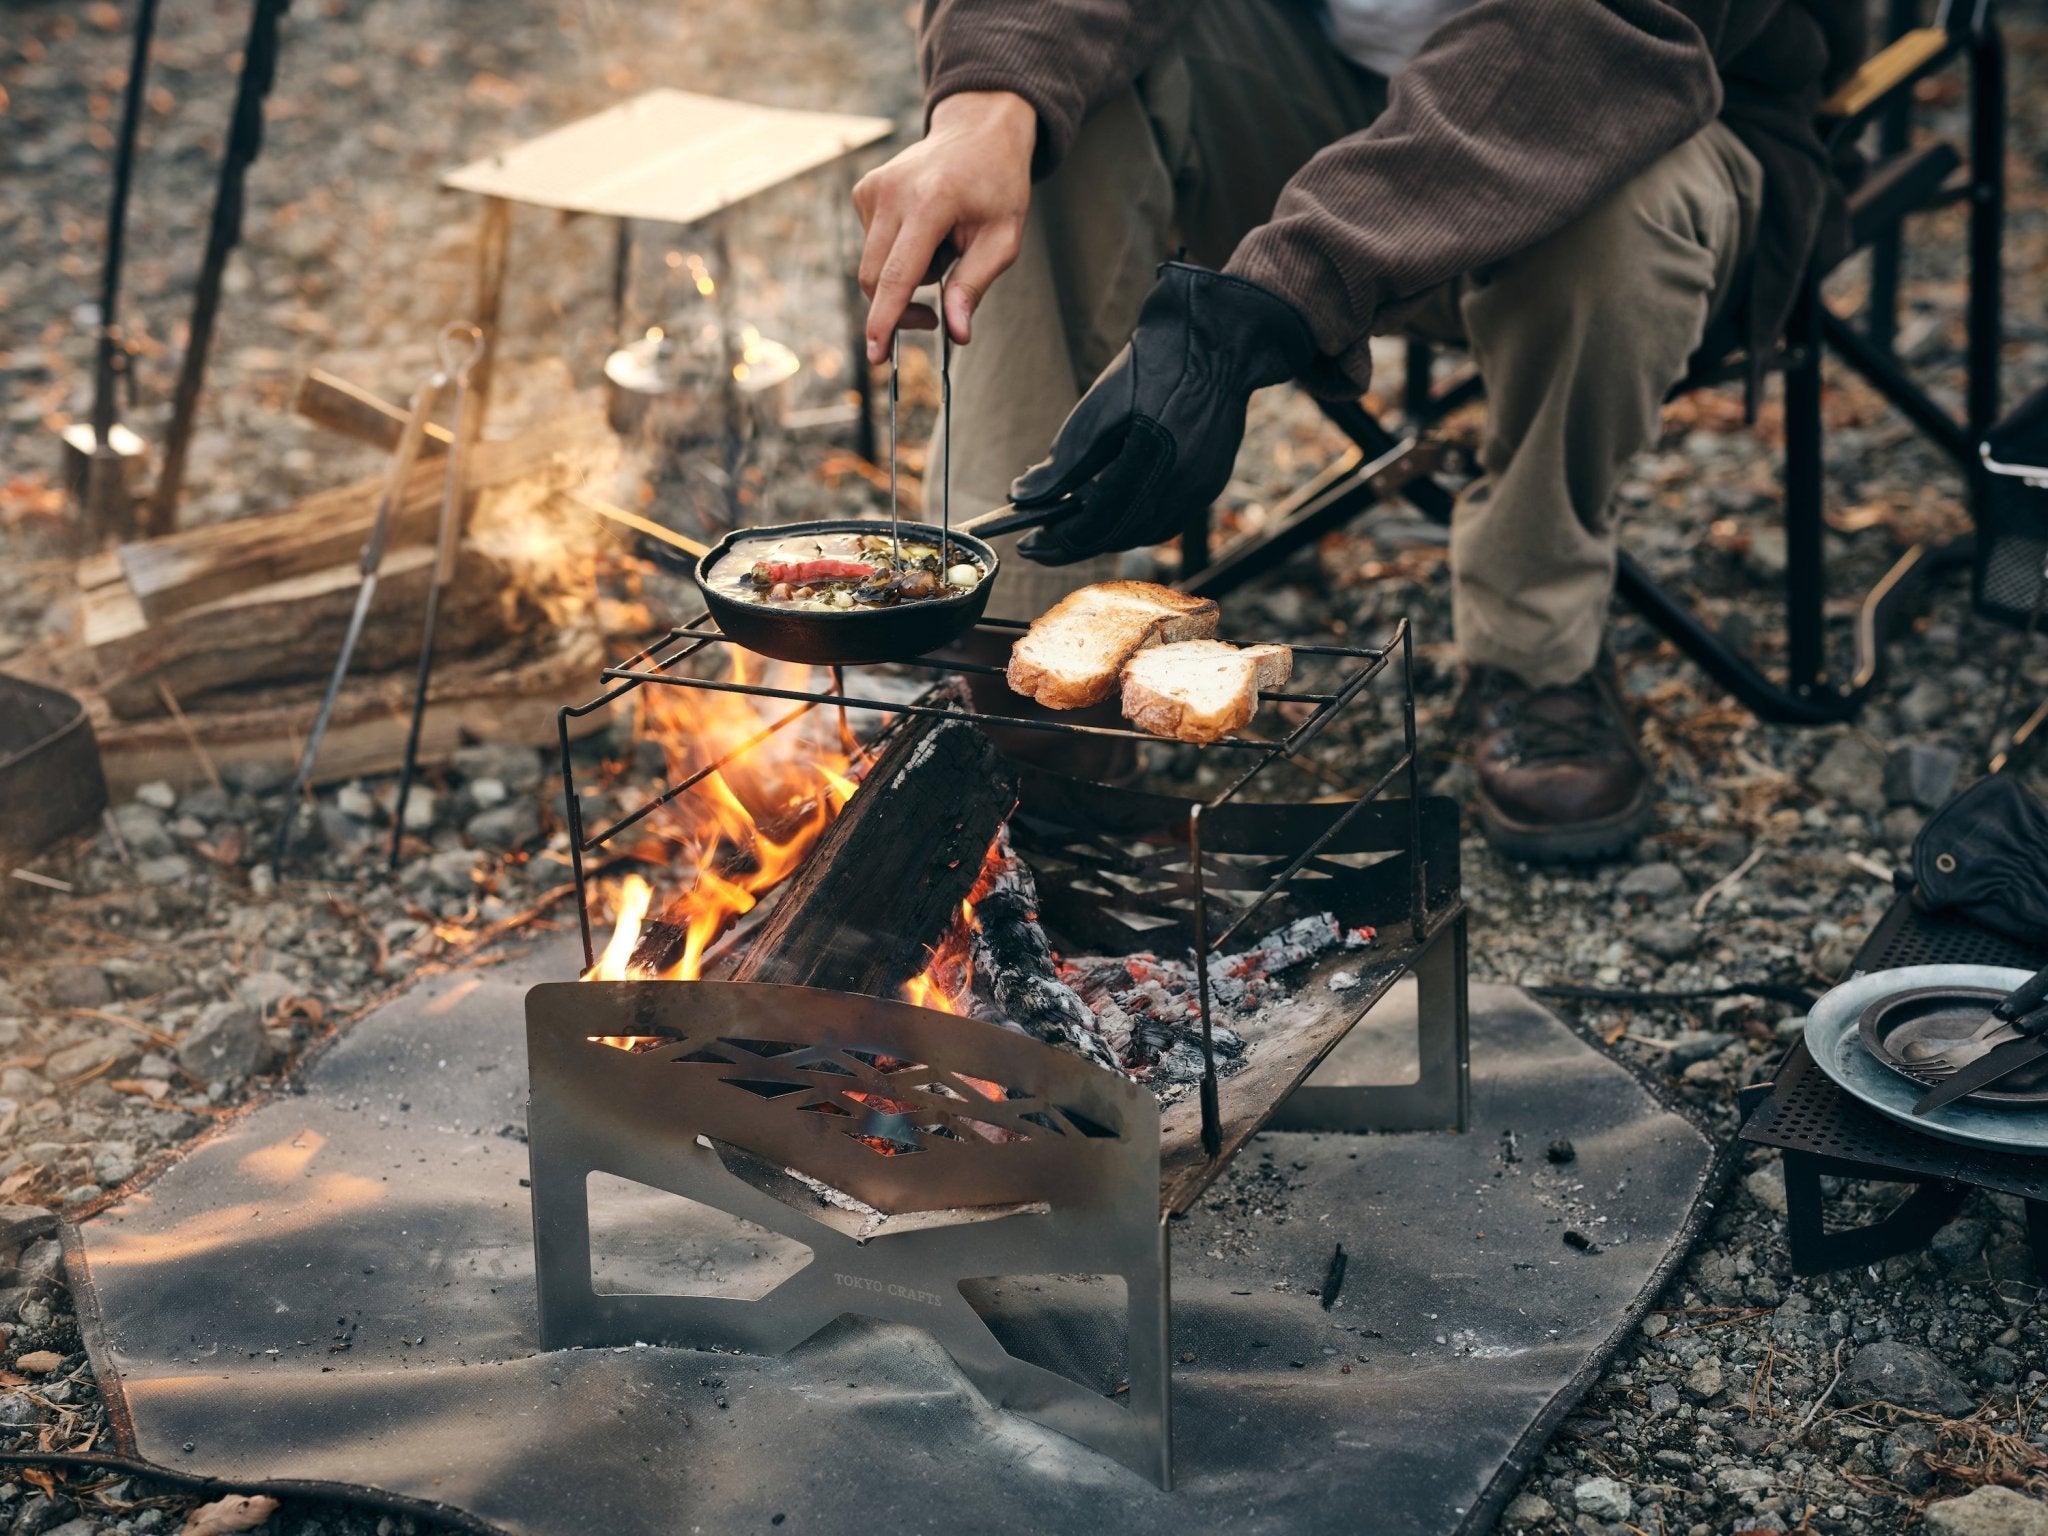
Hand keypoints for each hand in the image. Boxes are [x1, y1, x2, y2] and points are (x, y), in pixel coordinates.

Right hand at [853, 91, 1035, 361]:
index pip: (898, 274)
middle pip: (875, 278)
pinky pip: (873, 246)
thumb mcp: (1002, 239)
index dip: (886, 319)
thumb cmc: (996, 185)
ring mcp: (872, 188)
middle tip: (935, 316)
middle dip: (901, 308)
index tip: (875, 353)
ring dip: (906, 274)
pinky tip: (924, 229)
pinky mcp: (864, 191)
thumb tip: (957, 334)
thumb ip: (974, 286)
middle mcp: (892, 192)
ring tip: (942, 246)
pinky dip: (898, 252)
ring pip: (874, 266)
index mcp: (930, 202)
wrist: (978, 132)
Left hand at [1011, 263, 1316, 564]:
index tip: (1027, 545)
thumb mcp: (1098, 407)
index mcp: (1153, 460)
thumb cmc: (1154, 364)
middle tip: (1040, 543)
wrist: (1217, 339)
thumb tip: (1021, 499)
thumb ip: (1063, 463)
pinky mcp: (1211, 483)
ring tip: (1070, 526)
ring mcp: (1202, 487)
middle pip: (1119, 536)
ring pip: (1144, 533)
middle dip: (1075, 544)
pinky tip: (1111, 512)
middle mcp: (1183, 483)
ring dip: (1105, 536)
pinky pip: (1166, 520)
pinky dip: (1134, 523)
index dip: (1058, 540)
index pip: (1097, 523)